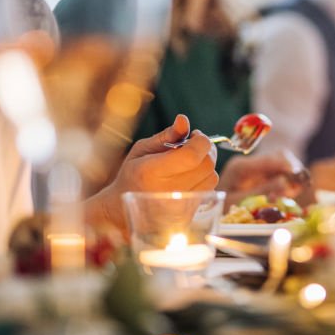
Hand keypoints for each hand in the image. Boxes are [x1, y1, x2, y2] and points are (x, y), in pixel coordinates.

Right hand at [86, 115, 217, 232]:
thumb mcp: (142, 150)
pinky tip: (189, 176)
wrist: (123, 210)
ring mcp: (180, 205)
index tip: (194, 135)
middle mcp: (169, 191)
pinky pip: (209, 189)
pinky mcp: (188, 214)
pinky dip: (204, 178)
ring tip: (190, 162)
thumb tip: (183, 120)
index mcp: (153, 172)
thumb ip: (166, 135)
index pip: (192, 155)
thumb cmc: (133, 175)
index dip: (200, 140)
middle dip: (206, 150)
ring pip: (212, 177)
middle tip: (193, 146)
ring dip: (206, 164)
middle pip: (207, 165)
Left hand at [220, 150, 309, 206]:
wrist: (206, 211)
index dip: (290, 167)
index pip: (272, 158)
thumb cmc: (218, 208)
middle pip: (281, 157)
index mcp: (242, 166)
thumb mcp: (239, 201)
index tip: (300, 179)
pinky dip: (287, 183)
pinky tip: (283, 195)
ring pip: (283, 165)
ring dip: (291, 178)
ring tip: (288, 195)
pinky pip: (280, 173)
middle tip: (295, 190)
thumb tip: (287, 183)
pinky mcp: (260, 175)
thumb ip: (263, 191)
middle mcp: (250, 163)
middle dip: (293, 172)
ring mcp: (256, 168)